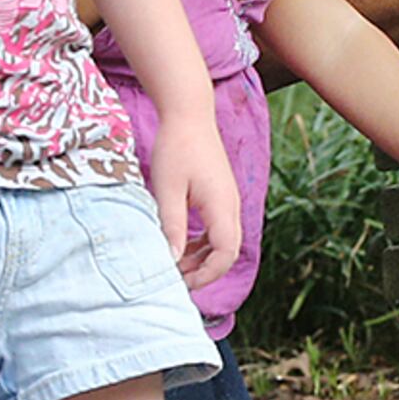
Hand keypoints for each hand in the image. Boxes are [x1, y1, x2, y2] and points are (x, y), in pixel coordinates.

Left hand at [147, 128, 243, 288]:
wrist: (189, 115)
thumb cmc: (176, 148)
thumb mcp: (167, 190)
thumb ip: (171, 227)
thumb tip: (171, 261)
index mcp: (222, 206)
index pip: (226, 253)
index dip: (207, 274)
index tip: (182, 283)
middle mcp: (231, 206)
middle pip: (227, 251)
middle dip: (204, 271)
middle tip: (175, 280)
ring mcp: (227, 202)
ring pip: (222, 242)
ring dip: (201, 258)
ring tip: (174, 265)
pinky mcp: (220, 197)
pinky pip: (216, 230)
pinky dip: (201, 243)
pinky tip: (181, 245)